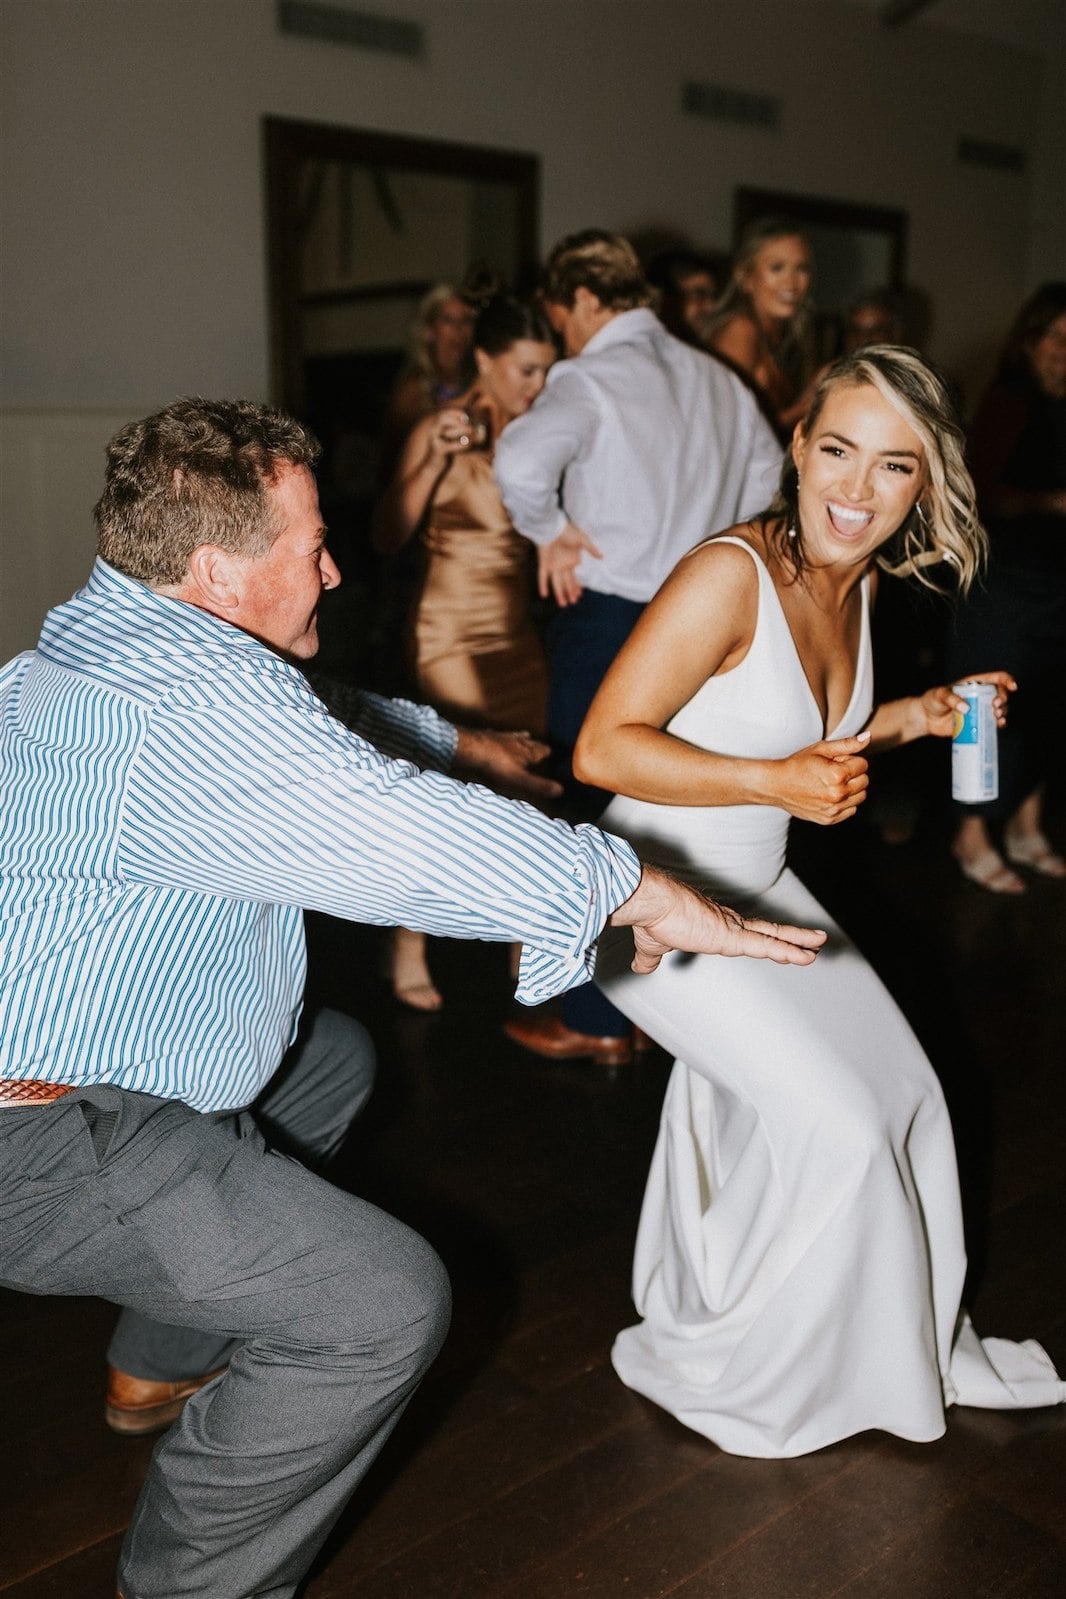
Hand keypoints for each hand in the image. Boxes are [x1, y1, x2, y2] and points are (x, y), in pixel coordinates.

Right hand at [428, 408, 478, 463]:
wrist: (432, 468)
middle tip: (469, 426)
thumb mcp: (449, 441)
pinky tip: (468, 444)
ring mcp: (434, 441)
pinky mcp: (438, 451)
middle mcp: (433, 432)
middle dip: (457, 420)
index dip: (455, 413)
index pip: (443, 414)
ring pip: (447, 431)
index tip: (466, 417)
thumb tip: (471, 427)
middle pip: (442, 419)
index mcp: (435, 428)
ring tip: (472, 432)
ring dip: (461, 430)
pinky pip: (450, 445)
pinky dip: (462, 444)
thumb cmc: (444, 453)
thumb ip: (456, 433)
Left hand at [452, 728, 562, 803]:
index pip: (544, 750)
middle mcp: (517, 741)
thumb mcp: (520, 780)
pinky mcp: (486, 736)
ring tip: (524, 737)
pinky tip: (496, 737)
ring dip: (520, 738)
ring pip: (515, 736)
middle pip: (530, 742)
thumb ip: (540, 785)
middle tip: (539, 746)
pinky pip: (496, 735)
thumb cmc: (497, 766)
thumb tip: (561, 790)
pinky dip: (499, 737)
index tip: (553, 755)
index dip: (548, 753)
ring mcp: (501, 737)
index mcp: (528, 751)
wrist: (471, 749)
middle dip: (536, 745)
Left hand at [537, 521, 602, 605]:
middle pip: (567, 583)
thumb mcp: (582, 539)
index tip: (579, 595)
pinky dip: (543, 585)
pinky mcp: (544, 563)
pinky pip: (543, 577)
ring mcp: (553, 566)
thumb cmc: (567, 531)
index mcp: (572, 561)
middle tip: (573, 603)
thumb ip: (591, 549)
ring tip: (563, 604)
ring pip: (556, 584)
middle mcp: (562, 566)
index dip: (577, 587)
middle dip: (570, 593)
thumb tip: (602, 557)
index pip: (575, 578)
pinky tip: (544, 595)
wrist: (552, 526)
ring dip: (559, 594)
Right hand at [610, 864, 826, 973]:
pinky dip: (788, 951)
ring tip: (820, 946)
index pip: (747, 932)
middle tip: (815, 939)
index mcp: (714, 925)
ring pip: (773, 937)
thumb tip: (640, 968)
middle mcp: (729, 923)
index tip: (780, 941)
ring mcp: (733, 929)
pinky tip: (805, 957)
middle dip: (792, 936)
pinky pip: (767, 946)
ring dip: (798, 942)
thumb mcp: (651, 945)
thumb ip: (651, 958)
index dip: (766, 937)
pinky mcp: (732, 937)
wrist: (651, 903)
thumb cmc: (652, 918)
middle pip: (768, 931)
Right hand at [768, 733, 869, 824]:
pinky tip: (830, 795)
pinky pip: (851, 810)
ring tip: (832, 784)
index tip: (836, 761)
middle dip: (853, 774)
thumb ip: (847, 744)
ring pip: (860, 796)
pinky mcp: (830, 819)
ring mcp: (834, 809)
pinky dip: (845, 802)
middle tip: (833, 771)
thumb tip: (867, 737)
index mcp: (838, 774)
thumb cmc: (797, 764)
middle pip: (864, 781)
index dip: (850, 760)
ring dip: (851, 789)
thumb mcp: (821, 749)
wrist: (776, 785)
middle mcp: (838, 794)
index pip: (863, 764)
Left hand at [914, 670, 1015, 738]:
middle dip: (1003, 699)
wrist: (927, 718)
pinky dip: (999, 724)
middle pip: (1001, 694)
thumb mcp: (939, 695)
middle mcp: (981, 695)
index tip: (1012, 687)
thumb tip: (966, 708)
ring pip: (1000, 709)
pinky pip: (993, 723)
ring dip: (1003, 712)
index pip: (996, 678)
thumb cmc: (932, 700)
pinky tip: (999, 725)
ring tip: (996, 717)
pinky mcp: (978, 722)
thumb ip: (951, 699)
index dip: (1007, 680)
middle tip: (995, 706)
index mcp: (975, 684)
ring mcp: (980, 709)